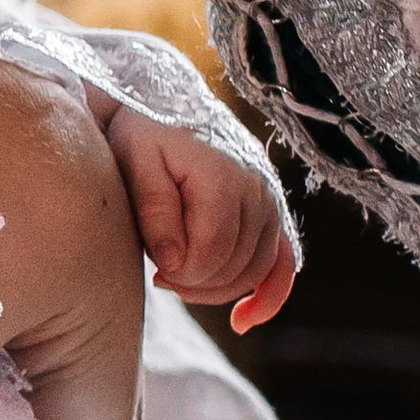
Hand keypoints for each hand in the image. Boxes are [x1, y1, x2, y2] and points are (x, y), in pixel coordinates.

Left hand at [103, 104, 297, 333]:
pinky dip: (269, 295)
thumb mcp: (135, 162)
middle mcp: (258, 190)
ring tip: (179, 278)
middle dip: (195, 284)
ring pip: (256, 272)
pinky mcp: (272, 210)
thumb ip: (154, 211)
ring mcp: (271, 200)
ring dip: (219, 289)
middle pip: (236, 268)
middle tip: (160, 276)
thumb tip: (173, 262)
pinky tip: (242, 320)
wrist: (164, 99)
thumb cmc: (143, 133)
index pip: (211, 255)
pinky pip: (283, 263)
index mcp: (224, 178)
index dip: (181, 274)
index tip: (154, 270)